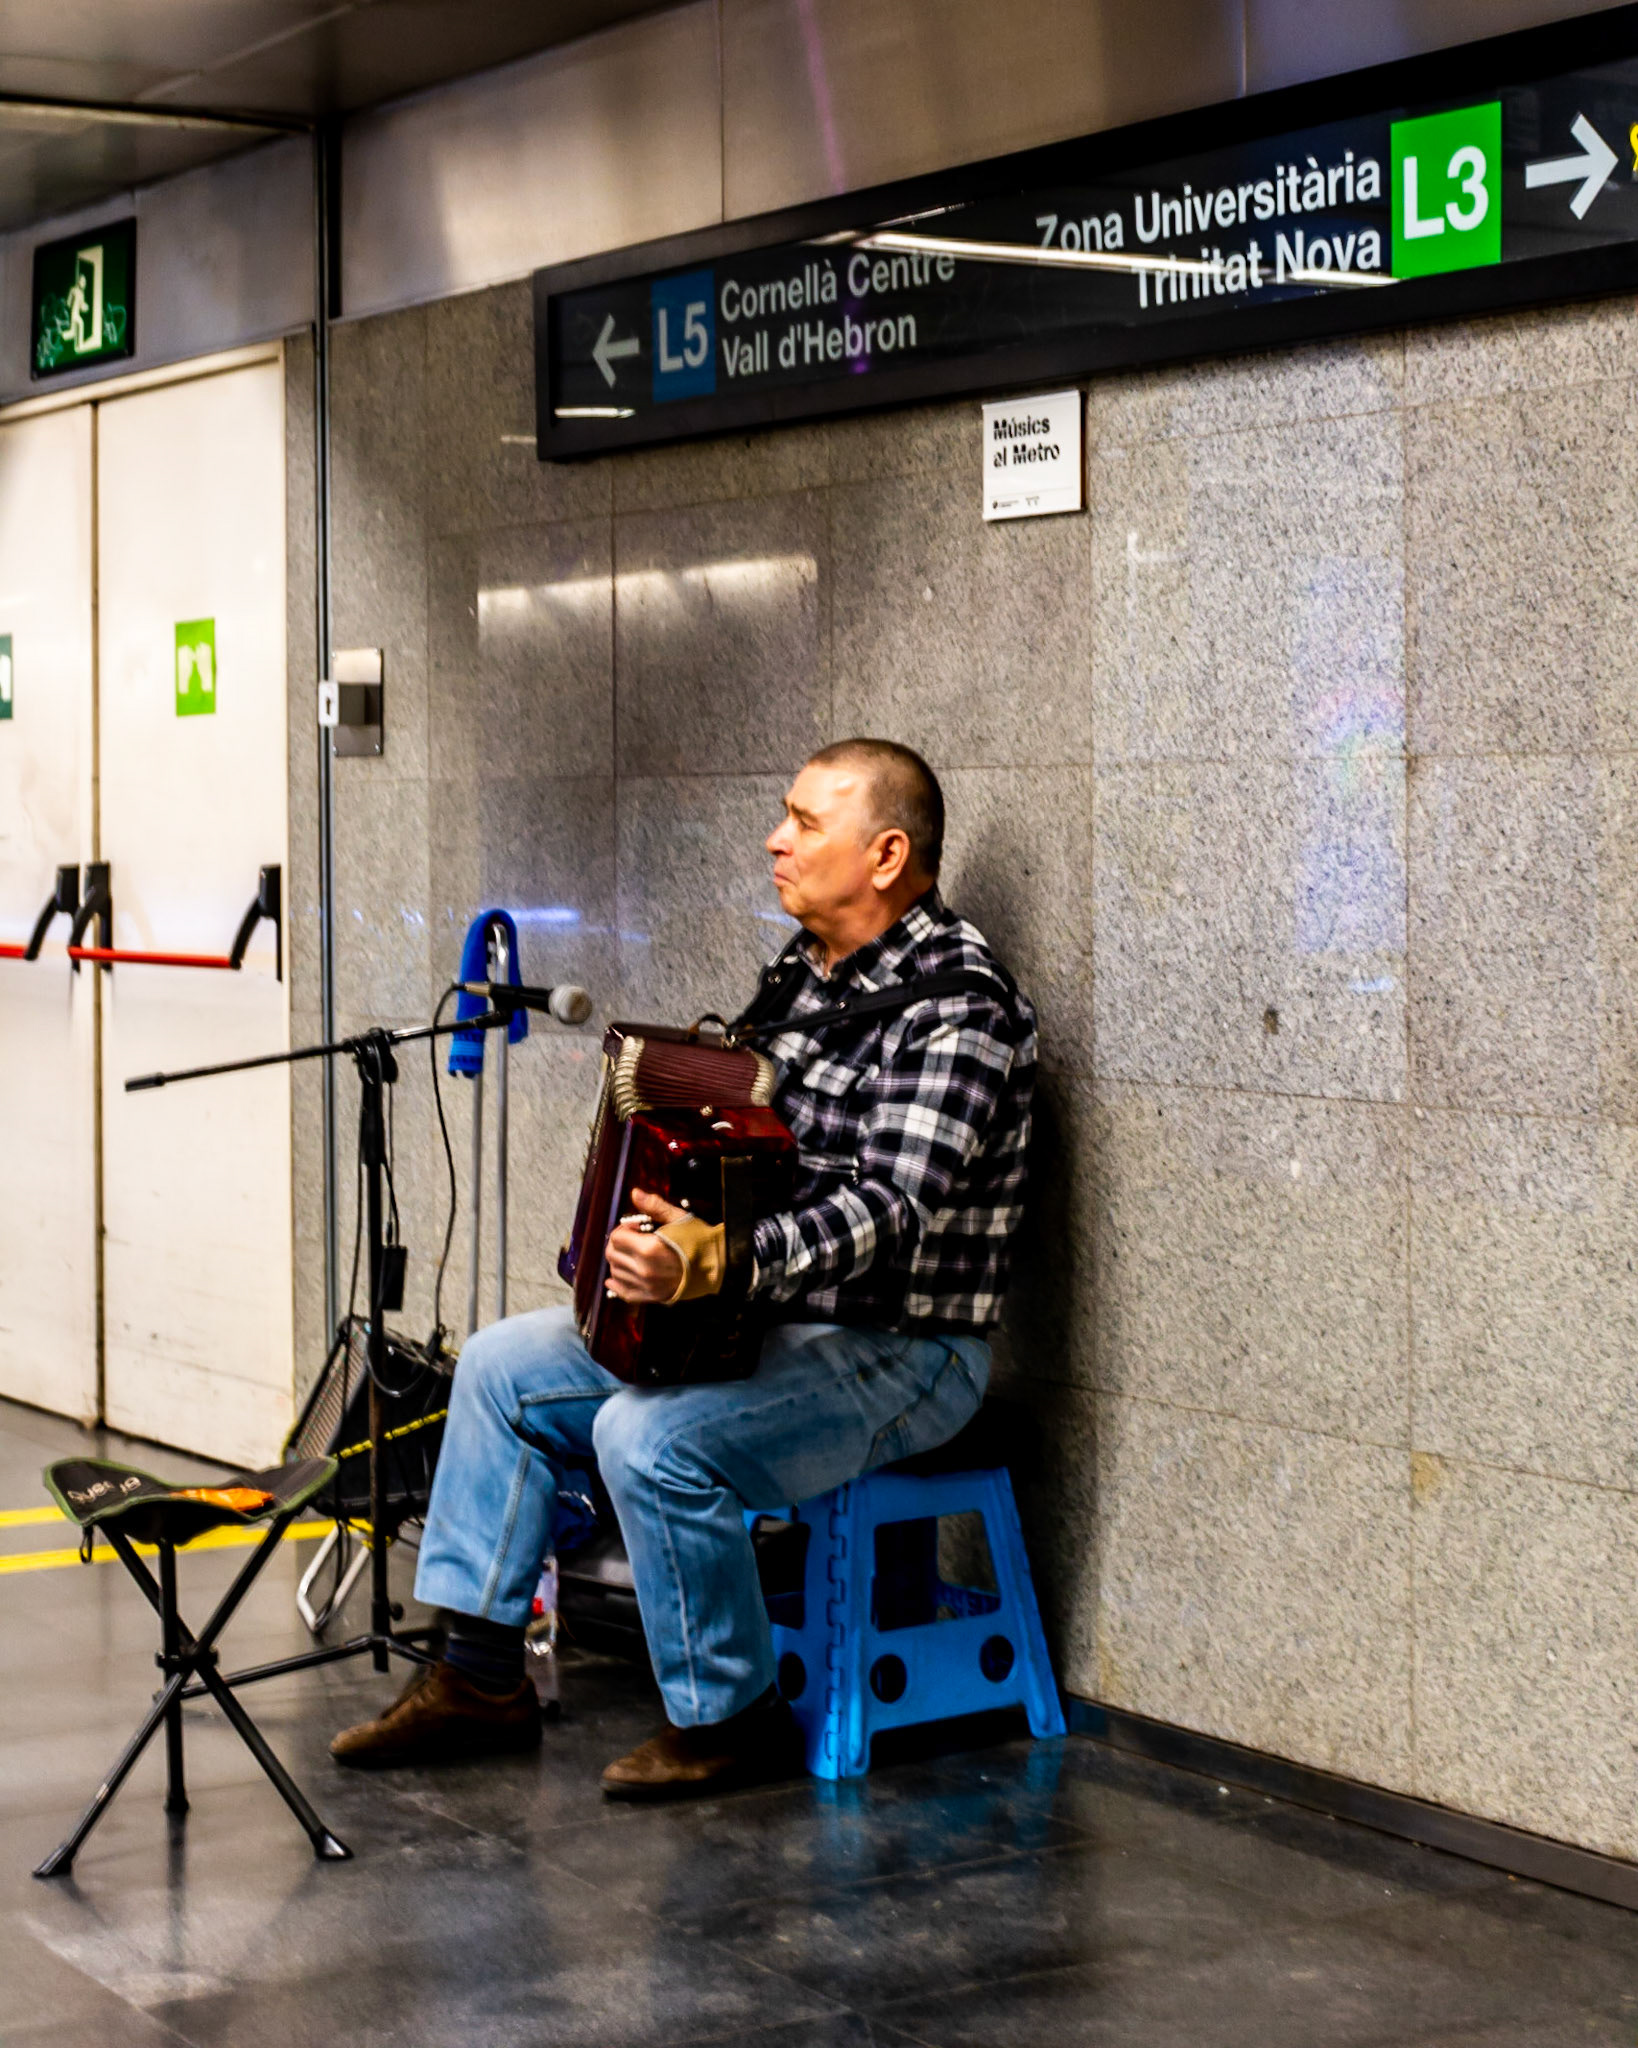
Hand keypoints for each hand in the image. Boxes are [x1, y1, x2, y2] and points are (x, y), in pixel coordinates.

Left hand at [605, 1188, 690, 1303]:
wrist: (717, 1266)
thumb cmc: (699, 1240)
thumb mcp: (678, 1218)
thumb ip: (654, 1206)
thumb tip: (634, 1193)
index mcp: (648, 1248)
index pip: (617, 1238)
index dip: (622, 1228)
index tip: (634, 1227)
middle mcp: (643, 1269)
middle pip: (612, 1255)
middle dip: (617, 1244)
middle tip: (630, 1239)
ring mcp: (647, 1286)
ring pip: (616, 1273)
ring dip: (618, 1261)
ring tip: (630, 1255)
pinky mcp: (652, 1296)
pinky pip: (625, 1293)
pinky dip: (617, 1285)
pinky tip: (614, 1279)